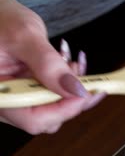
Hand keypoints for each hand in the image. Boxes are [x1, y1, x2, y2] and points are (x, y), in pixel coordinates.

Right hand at [0, 0, 104, 133]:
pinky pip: (52, 96)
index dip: (64, 109)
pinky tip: (66, 63)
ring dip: (72, 88)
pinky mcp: (27, 92)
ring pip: (53, 108)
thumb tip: (75, 90)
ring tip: (73, 62)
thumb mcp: (25, 37)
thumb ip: (48, 64)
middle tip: (85, 74)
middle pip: (47, 118)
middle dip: (72, 97)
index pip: (33, 119)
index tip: (86, 91)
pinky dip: (66, 82)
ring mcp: (17, 99)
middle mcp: (6, 102)